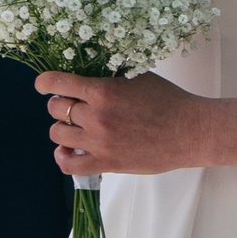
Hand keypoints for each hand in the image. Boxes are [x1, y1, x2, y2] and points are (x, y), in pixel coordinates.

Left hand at [36, 70, 210, 176]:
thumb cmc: (169, 101)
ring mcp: (100, 142)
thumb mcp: (136, 77)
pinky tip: (68, 150)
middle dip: (60, 104)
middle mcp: (97, 117)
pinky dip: (63, 157)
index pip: (56, 83)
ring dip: (62, 128)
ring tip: (73, 126)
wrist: (192, 131)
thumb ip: (108, 77)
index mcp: (103, 92)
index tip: (43, 84)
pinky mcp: (107, 163)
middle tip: (73, 105)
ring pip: (57, 134)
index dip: (45, 83)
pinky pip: (69, 165)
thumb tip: (86, 72)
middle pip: (56, 109)